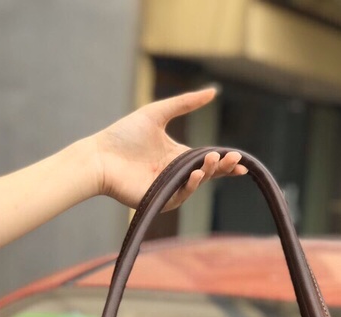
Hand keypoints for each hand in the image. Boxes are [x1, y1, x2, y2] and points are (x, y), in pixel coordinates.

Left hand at [89, 88, 247, 210]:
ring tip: (212, 160)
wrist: (100, 156)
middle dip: (222, 167)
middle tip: (233, 159)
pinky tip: (196, 174)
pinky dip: (191, 185)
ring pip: (196, 184)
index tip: (240, 159)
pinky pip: (181, 195)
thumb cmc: (124, 135)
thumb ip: (185, 103)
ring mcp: (170, 188)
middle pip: (207, 173)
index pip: (207, 160)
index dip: (224, 161)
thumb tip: (214, 91)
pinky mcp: (160, 200)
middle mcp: (176, 174)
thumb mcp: (157, 113)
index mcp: (178, 156)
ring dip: (208, 173)